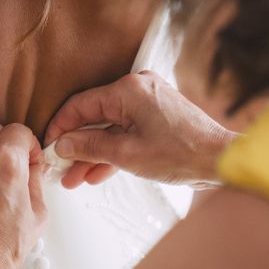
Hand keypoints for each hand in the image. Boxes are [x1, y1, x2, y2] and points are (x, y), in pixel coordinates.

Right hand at [45, 71, 237, 187]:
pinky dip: (111, 151)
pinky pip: (124, 132)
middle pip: (93, 118)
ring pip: (108, 129)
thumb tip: (62, 144)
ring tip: (73, 178)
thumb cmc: (182, 153)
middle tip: (59, 167)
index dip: (60, 128)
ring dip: (92, 153)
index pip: (80, 106)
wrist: (220, 161)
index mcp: (128, 91)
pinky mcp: (154, 117)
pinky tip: (94, 173)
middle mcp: (136, 90)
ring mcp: (146, 103)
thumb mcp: (127, 154)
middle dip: (75, 146)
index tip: (47, 146)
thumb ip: (89, 146)